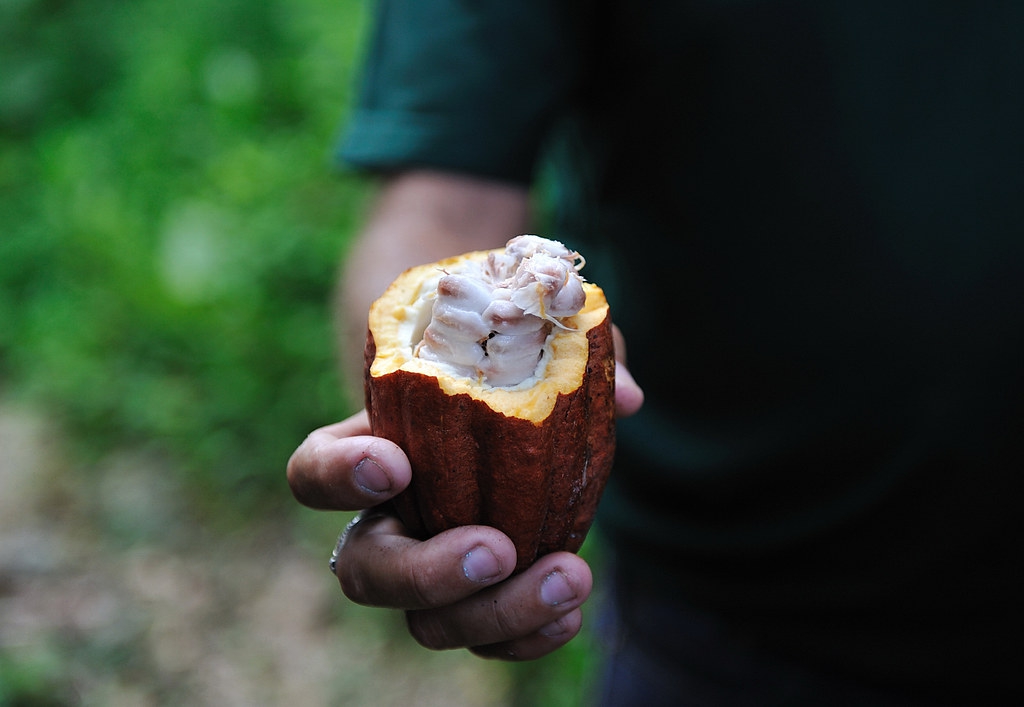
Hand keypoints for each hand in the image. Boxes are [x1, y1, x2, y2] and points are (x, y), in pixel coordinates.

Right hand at [286, 358, 642, 659]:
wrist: (513, 410)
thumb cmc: (506, 368)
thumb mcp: (530, 346)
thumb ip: (568, 359)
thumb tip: (627, 398)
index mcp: (374, 448)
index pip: (315, 471)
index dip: (340, 476)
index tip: (397, 463)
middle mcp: (387, 519)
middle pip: (365, 572)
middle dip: (425, 573)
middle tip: (494, 549)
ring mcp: (430, 568)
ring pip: (427, 623)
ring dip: (496, 614)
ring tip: (568, 578)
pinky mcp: (476, 599)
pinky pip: (484, 641)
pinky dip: (526, 637)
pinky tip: (569, 612)